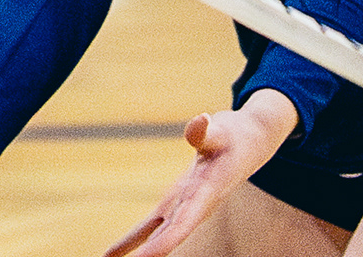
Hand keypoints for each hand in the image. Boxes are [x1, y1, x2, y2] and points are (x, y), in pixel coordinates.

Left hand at [102, 91, 297, 256]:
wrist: (248, 146)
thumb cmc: (235, 137)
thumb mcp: (224, 130)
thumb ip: (208, 131)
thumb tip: (200, 119)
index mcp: (206, 193)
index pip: (185, 222)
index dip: (166, 241)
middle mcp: (194, 206)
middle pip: (168, 236)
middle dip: (151, 254)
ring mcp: (182, 206)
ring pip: (156, 235)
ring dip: (136, 251)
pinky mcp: (174, 202)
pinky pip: (150, 224)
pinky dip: (133, 238)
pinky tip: (113, 253)